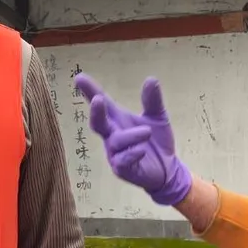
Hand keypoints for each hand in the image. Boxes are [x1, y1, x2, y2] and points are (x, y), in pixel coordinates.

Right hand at [73, 73, 192, 205]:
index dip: (90, 91)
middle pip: (98, 123)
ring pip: (115, 142)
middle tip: (97, 99)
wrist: (168, 169)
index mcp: (117, 120)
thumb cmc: (156, 141)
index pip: (103, 103)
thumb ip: (152, 100)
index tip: (79, 78)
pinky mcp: (122, 169)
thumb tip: (151, 79)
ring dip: (129, 136)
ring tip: (147, 132)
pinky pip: (123, 161)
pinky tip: (142, 150)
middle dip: (96, 112)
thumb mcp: (157, 117)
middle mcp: (112, 135)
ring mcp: (115, 153)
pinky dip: (132, 153)